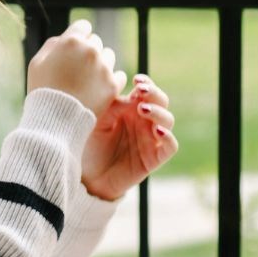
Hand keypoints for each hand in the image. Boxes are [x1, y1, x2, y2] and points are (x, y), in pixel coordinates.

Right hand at [27, 19, 125, 116]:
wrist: (54, 121)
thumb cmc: (42, 90)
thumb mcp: (37, 62)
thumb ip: (53, 45)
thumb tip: (65, 38)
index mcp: (71, 41)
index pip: (84, 26)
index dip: (79, 37)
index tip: (74, 50)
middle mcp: (91, 50)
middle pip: (96, 42)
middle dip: (88, 52)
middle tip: (78, 69)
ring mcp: (104, 67)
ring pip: (109, 56)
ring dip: (101, 64)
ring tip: (87, 80)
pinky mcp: (113, 85)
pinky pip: (119, 75)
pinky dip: (111, 80)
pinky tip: (99, 88)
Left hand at [80, 74, 178, 200]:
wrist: (87, 176)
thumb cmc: (90, 145)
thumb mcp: (97, 120)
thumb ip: (114, 106)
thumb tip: (133, 96)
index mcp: (132, 109)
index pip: (147, 91)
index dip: (147, 83)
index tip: (136, 80)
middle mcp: (144, 122)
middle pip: (162, 102)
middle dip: (155, 94)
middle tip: (141, 91)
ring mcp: (151, 140)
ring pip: (168, 120)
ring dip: (158, 112)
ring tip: (142, 109)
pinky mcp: (154, 158)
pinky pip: (171, 146)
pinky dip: (169, 137)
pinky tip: (158, 131)